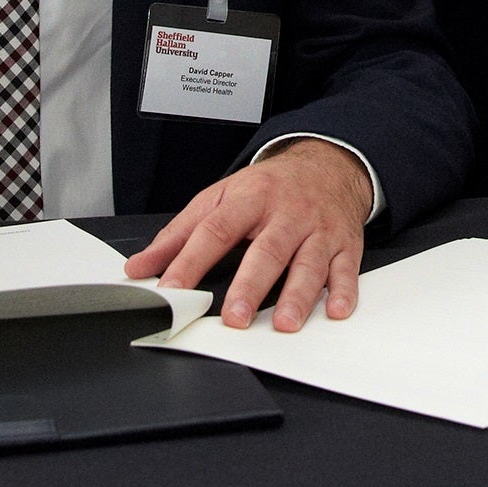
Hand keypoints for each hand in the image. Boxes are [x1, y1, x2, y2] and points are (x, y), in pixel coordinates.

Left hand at [125, 139, 373, 329]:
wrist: (328, 163)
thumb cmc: (269, 187)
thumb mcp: (220, 198)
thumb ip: (180, 234)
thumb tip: (140, 267)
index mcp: (250, 198)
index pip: (216, 230)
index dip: (191, 261)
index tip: (173, 289)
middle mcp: (286, 213)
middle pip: (267, 250)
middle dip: (250, 286)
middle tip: (234, 317)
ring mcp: (318, 228)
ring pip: (309, 263)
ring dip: (298, 295)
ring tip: (285, 323)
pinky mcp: (345, 243)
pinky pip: (347, 268)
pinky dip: (344, 290)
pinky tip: (337, 310)